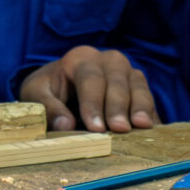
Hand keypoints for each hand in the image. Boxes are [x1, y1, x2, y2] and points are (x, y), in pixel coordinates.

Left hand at [18, 46, 154, 133]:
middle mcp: (108, 61)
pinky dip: (152, 114)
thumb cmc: (49, 89)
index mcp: (81, 58)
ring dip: (141, 107)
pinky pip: (150, 99)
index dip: (93, 104)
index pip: (90, 79)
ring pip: (138, 85)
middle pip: (117, 81)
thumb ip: (48, 107)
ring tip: (142, 127)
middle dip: (118, 106)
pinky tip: (153, 130)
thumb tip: (65, 126)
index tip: (96, 127)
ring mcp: (128, 72)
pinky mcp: (140, 89)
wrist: (64, 84)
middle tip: (119, 129)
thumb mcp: (36, 94)